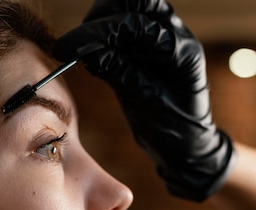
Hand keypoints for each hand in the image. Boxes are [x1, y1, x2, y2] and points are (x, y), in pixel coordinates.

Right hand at [53, 0, 235, 201]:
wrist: (188, 149)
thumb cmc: (175, 131)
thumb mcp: (146, 104)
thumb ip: (120, 73)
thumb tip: (87, 52)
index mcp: (182, 50)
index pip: (136, 24)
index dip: (98, 33)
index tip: (67, 49)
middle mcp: (176, 37)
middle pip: (136, 2)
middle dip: (103, 15)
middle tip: (79, 43)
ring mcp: (165, 40)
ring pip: (130, 9)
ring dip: (103, 23)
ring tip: (84, 51)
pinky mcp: (150, 49)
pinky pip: (126, 30)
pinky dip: (105, 37)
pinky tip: (92, 57)